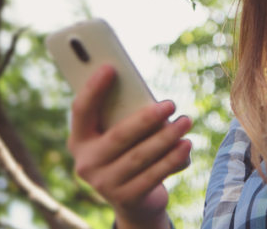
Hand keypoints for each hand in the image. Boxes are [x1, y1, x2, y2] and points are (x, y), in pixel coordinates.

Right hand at [67, 65, 190, 227]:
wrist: (135, 200)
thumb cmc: (129, 153)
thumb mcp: (123, 135)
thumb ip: (128, 117)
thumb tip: (156, 105)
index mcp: (79, 140)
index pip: (80, 111)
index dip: (93, 89)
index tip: (110, 67)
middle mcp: (86, 163)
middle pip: (118, 136)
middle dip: (147, 118)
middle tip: (171, 104)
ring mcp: (104, 184)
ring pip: (139, 156)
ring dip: (166, 137)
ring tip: (186, 121)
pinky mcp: (125, 199)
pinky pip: (153, 175)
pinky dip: (172, 159)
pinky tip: (186, 145)